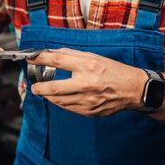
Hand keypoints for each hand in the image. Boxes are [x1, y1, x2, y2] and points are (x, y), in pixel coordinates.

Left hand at [28, 48, 146, 116]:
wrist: (133, 89)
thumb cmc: (113, 71)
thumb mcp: (94, 56)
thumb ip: (72, 55)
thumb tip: (52, 53)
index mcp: (88, 65)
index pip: (58, 60)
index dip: (41, 59)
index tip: (31, 59)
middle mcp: (87, 83)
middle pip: (54, 87)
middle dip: (40, 87)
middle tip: (34, 86)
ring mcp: (88, 100)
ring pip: (59, 101)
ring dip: (49, 96)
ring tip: (45, 91)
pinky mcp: (90, 112)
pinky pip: (69, 108)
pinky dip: (61, 102)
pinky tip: (60, 98)